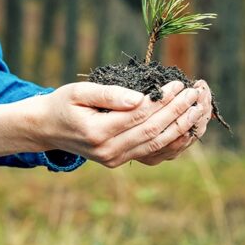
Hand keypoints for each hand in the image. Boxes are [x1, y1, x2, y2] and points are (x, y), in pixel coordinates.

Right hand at [36, 80, 203, 167]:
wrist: (46, 128)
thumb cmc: (63, 104)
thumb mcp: (79, 91)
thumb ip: (109, 95)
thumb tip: (139, 98)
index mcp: (97, 132)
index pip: (139, 115)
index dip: (163, 99)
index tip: (178, 84)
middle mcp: (108, 151)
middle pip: (153, 131)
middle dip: (178, 112)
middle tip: (196, 95)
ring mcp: (114, 159)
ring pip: (156, 144)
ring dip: (181, 127)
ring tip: (198, 109)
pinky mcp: (119, 161)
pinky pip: (152, 152)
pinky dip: (172, 141)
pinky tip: (187, 127)